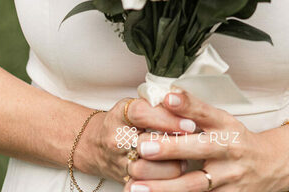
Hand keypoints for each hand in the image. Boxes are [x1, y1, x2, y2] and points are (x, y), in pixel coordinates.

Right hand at [76, 95, 197, 182]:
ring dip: (171, 167)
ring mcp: (118, 161)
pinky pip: (143, 186)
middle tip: (194, 143)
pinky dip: (161, 183)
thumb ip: (155, 104)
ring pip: (147, 169)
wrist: (95, 144)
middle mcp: (116, 138)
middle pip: (147, 143)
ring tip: (185, 160)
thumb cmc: (123, 121)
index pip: (142, 113)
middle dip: (174, 145)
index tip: (190, 123)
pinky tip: (173, 177)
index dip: (167, 118)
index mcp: (121, 114)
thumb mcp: (134, 105)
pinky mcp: (122, 179)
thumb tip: (185, 104)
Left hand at [127, 89, 288, 191]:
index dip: (187, 105)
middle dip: (170, 149)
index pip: (205, 112)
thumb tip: (166, 94)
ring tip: (136, 187)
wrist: (270, 165)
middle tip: (143, 147)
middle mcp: (228, 150)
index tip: (167, 98)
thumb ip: (195, 110)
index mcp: (225, 125)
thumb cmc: (237, 139)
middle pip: (198, 149)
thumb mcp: (221, 119)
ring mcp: (228, 178)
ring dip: (164, 187)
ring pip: (194, 185)